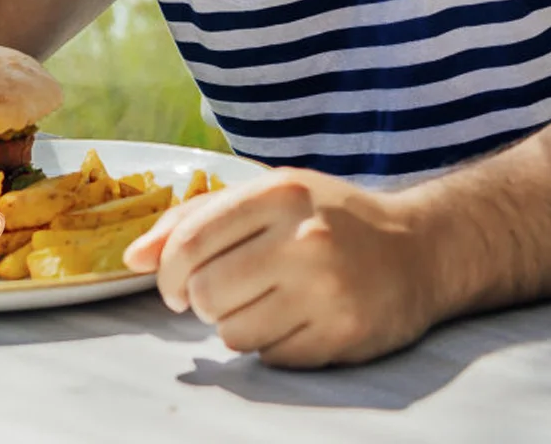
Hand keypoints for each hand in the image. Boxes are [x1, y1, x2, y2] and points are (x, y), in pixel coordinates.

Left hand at [122, 168, 434, 366]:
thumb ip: (195, 219)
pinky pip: (271, 358)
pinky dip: (269, 344)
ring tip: (262, 302)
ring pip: (233, 333)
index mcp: (279, 193)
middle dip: (201, 302)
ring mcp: (328, 291)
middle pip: (207, 293)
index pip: (190, 241)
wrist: (419, 249)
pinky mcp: (345, 337)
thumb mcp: (266, 194)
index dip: (168, 272)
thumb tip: (131, 258)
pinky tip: (294, 319)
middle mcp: (304, 239)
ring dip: (234, 324)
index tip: (173, 284)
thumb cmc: (327, 217)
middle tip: (219, 295)